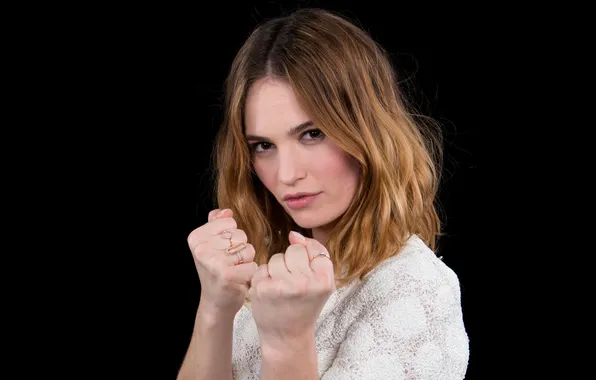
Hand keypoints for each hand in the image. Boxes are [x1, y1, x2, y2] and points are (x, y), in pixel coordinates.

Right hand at [187, 208, 258, 317]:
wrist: (216, 301)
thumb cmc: (217, 270)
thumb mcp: (211, 244)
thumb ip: (216, 224)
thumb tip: (226, 211)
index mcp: (196, 237)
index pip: (230, 223)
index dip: (232, 237)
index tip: (221, 251)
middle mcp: (201, 249)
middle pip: (240, 235)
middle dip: (240, 249)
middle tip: (228, 263)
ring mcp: (214, 262)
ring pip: (248, 249)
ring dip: (246, 261)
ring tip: (233, 270)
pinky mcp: (227, 275)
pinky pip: (252, 264)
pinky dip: (250, 273)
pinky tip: (239, 279)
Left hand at [248, 231, 335, 346]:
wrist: (287, 337)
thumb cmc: (305, 306)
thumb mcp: (322, 282)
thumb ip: (315, 254)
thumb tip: (293, 235)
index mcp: (324, 281)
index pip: (314, 249)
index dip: (308, 261)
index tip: (307, 278)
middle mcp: (304, 283)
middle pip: (294, 250)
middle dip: (292, 262)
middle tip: (293, 284)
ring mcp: (282, 286)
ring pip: (277, 257)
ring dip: (277, 269)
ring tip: (281, 288)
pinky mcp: (262, 289)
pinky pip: (263, 267)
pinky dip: (265, 278)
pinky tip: (270, 292)